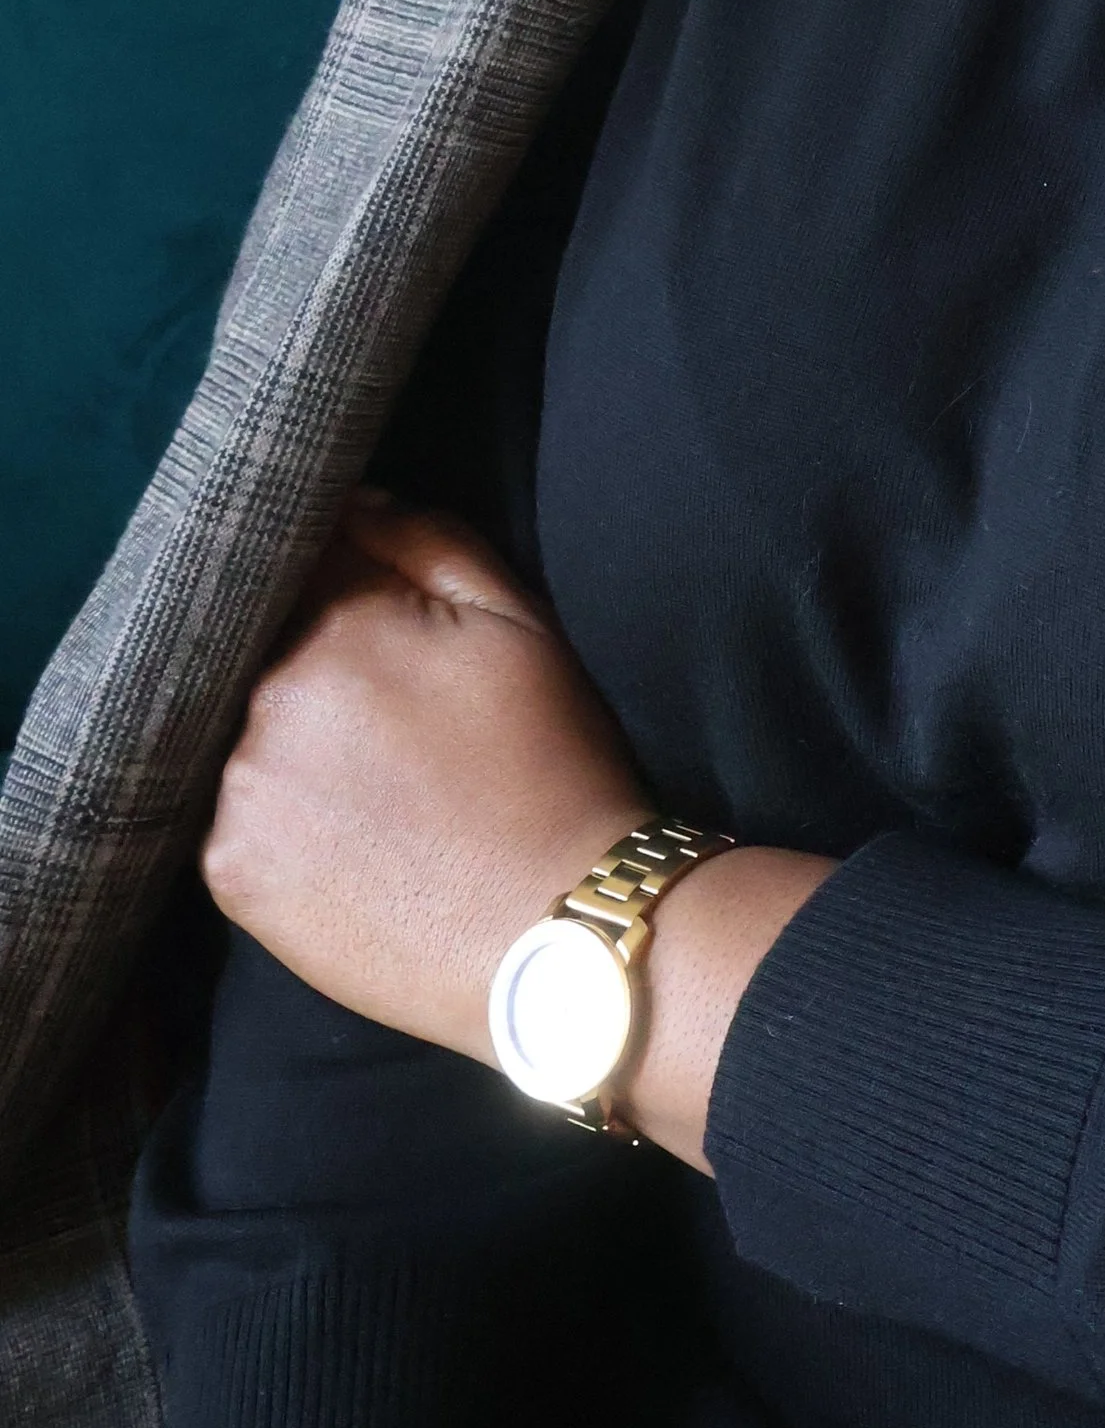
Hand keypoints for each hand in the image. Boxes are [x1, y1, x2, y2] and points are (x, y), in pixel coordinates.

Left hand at [204, 495, 650, 1063]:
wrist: (554, 926)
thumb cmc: (553, 762)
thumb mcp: (519, 623)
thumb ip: (425, 541)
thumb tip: (349, 501)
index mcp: (339, 623)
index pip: (302, 566)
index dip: (337, 588)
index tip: (366, 618)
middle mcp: (267, 698)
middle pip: (264, 651)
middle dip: (310, 667)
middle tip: (381, 719)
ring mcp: (239, 790)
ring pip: (243, 733)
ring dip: (286, 742)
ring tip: (365, 784)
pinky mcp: (228, 871)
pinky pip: (231, 816)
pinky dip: (275, 817)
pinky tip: (343, 838)